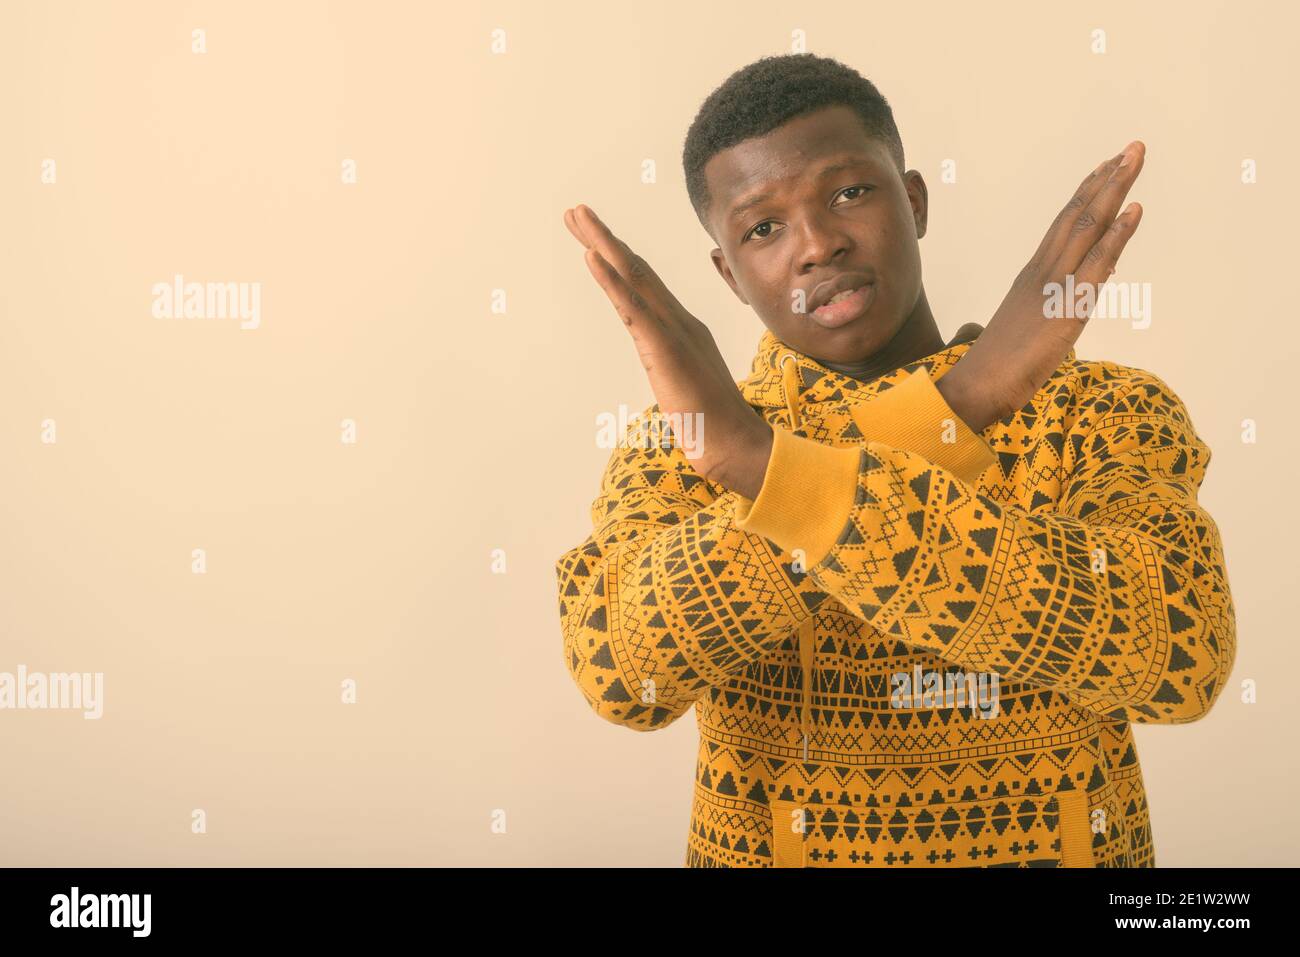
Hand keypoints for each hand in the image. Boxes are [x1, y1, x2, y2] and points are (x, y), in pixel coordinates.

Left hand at [564, 204, 773, 498]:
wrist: (736, 445)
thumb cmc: (715, 426)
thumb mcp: (688, 389)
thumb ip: (676, 372)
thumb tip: (666, 372)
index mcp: (683, 329)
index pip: (646, 286)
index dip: (620, 257)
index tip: (595, 237)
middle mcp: (678, 321)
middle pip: (636, 270)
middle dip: (604, 238)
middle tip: (575, 211)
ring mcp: (671, 331)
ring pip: (631, 278)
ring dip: (602, 244)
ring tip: (576, 216)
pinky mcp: (662, 349)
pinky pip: (631, 307)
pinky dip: (610, 279)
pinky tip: (591, 256)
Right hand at [938, 141, 1145, 430]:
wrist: (978, 386)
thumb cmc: (994, 369)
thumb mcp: (1021, 333)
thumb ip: (1036, 315)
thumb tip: (1052, 312)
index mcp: (1033, 277)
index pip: (1064, 226)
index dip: (1087, 195)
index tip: (1106, 168)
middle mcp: (1044, 272)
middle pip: (1078, 215)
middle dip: (1106, 179)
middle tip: (1131, 147)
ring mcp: (1055, 286)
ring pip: (1088, 227)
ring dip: (1114, 191)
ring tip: (1134, 158)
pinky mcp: (1068, 307)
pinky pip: (1098, 263)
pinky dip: (1118, 234)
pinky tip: (1135, 210)